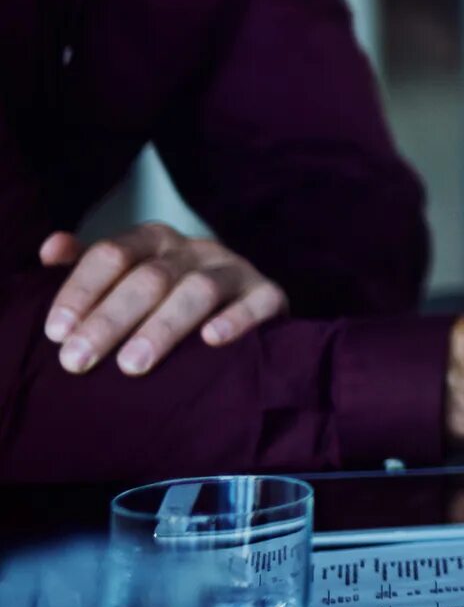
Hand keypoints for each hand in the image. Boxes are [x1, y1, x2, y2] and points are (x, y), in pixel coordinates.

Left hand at [39, 225, 286, 377]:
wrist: (241, 304)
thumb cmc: (167, 298)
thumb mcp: (126, 277)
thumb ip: (87, 266)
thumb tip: (50, 249)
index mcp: (156, 241)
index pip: (114, 253)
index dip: (82, 290)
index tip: (56, 332)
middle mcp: (195, 250)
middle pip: (150, 276)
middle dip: (110, 319)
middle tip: (77, 360)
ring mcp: (235, 270)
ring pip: (199, 290)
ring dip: (162, 327)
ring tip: (131, 365)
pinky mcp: (269, 294)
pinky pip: (259, 302)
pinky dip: (236, 319)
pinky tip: (211, 341)